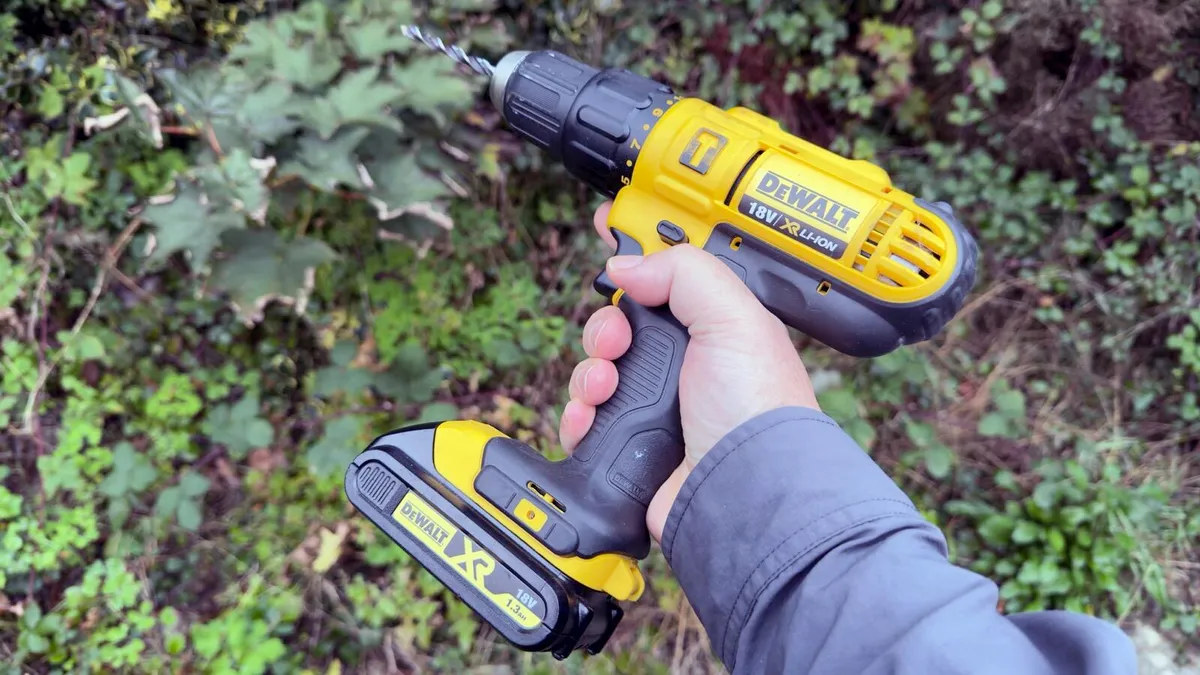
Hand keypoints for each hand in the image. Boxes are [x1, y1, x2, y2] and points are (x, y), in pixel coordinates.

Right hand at [559, 201, 821, 541]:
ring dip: (591, 373)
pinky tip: (592, 419)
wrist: (742, 491)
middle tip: (618, 342)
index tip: (606, 224)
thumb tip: (625, 264)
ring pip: (596, 369)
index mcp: (715, 328)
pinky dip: (578, 415)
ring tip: (608, 388)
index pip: (670, 275)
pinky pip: (583, 418)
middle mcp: (685, 365)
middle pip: (619, 323)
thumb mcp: (733, 317)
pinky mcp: (629, 446)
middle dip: (606, 327)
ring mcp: (655, 407)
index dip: (637, 248)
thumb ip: (683, 273)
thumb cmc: (756, 410)